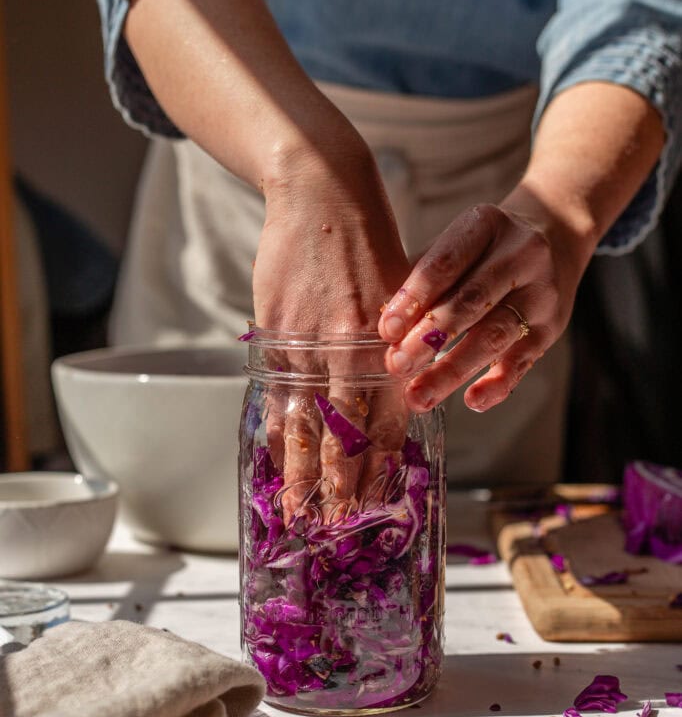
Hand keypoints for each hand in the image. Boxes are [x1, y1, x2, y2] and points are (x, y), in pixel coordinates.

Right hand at [253, 141, 409, 519]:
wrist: (325, 194)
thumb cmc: (370, 246)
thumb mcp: (402, 300)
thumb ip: (396, 354)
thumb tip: (399, 403)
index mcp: (387, 344)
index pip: (384, 420)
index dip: (378, 465)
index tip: (375, 500)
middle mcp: (350, 350)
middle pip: (344, 431)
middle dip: (341, 482)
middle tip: (337, 523)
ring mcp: (308, 342)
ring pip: (304, 420)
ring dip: (301, 469)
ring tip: (298, 508)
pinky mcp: (274, 332)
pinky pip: (276, 391)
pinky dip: (275, 428)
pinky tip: (273, 456)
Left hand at [378, 193, 594, 412]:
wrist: (557, 239)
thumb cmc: (483, 252)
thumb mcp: (456, 248)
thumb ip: (421, 282)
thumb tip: (381, 326)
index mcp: (485, 225)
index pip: (446, 263)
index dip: (414, 298)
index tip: (386, 331)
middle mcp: (520, 254)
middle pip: (471, 301)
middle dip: (428, 337)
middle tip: (396, 366)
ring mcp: (539, 292)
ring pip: (494, 335)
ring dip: (453, 369)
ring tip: (419, 396)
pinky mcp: (551, 327)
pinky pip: (523, 360)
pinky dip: (497, 384)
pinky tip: (472, 401)